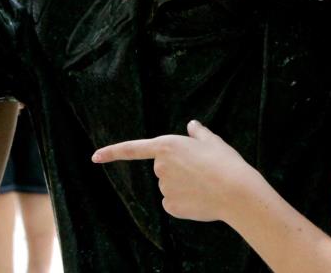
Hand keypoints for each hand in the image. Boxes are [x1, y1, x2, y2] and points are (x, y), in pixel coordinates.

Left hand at [92, 120, 256, 221]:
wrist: (236, 191)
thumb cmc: (225, 163)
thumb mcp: (213, 141)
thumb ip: (198, 133)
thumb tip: (192, 125)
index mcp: (167, 145)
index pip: (132, 149)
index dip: (112, 152)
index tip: (94, 157)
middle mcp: (160, 166)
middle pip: (163, 168)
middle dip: (177, 169)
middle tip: (201, 170)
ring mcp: (163, 187)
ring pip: (170, 186)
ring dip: (183, 185)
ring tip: (205, 184)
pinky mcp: (170, 205)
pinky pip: (174, 202)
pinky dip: (185, 202)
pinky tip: (200, 199)